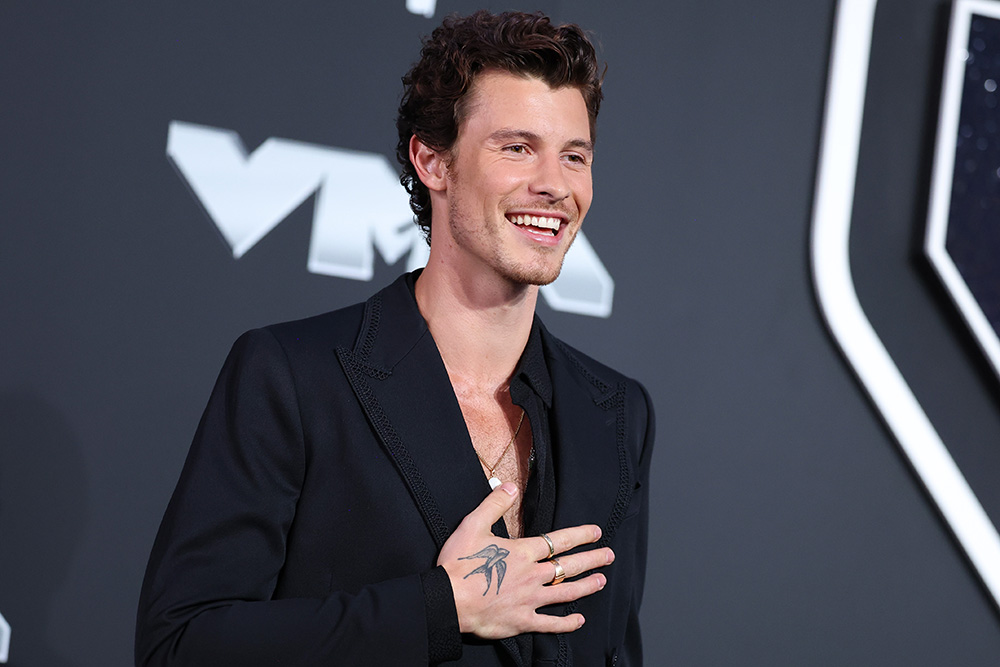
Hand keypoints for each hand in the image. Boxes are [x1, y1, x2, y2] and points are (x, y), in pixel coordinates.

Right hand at [437, 482, 613, 638]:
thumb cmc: (458, 564)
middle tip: (609, 556)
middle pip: (569, 566)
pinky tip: (579, 620)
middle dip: (592, 559)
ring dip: (586, 586)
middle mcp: (532, 575)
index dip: (580, 535)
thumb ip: (494, 504)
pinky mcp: (522, 621)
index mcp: (523, 552)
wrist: (448, 600)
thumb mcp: (473, 525)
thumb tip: (510, 486)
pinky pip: (550, 623)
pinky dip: (566, 623)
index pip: (558, 541)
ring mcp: (530, 599)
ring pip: (565, 592)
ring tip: (601, 581)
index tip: (596, 533)